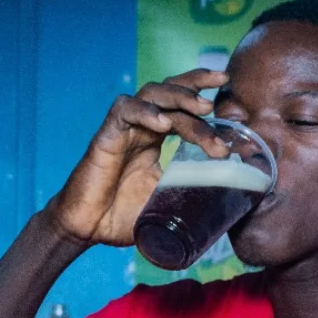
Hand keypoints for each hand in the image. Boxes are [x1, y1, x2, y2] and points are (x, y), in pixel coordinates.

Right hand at [44, 69, 229, 246]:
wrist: (87, 229)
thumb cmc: (122, 216)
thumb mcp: (166, 200)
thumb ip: (189, 188)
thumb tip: (230, 197)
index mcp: (154, 138)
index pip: (181, 104)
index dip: (202, 91)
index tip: (228, 91)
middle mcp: (140, 127)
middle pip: (170, 89)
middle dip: (195, 88)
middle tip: (216, 102)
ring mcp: (123, 129)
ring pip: (152, 94)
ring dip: (179, 97)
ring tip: (201, 109)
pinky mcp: (105, 136)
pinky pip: (125, 111)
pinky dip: (146, 112)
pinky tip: (164, 124)